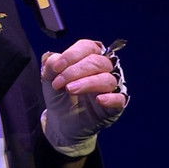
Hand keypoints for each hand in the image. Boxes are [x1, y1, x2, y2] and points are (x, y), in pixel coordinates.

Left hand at [40, 39, 127, 156]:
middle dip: (75, 71)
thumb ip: (50, 65)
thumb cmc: (59, 94)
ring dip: (87, 83)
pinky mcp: (115, 106)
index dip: (72, 54)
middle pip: (97, 61)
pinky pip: (119, 99)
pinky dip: (110, 98)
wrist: (60, 120)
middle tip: (59, 83)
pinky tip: (98, 99)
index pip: (87, 47)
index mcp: (88, 57)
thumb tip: (54, 58)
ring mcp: (110, 87)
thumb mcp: (49, 78)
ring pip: (107, 79)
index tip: (56, 67)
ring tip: (69, 89)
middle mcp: (103, 69)